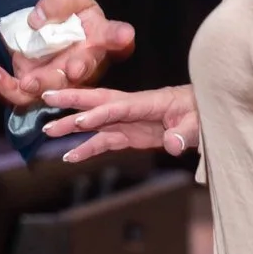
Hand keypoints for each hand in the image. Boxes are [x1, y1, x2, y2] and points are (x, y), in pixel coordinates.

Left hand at [0, 0, 136, 109]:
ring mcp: (61, 78)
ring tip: (27, 81)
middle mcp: (85, 61)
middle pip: (85, 70)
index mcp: (99, 36)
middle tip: (73, 70)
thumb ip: (58, 1)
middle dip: (80, 70)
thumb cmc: (65, 10)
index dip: (119, 37)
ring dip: (42, 86)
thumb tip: (38, 20)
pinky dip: (5, 86)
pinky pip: (22, 94)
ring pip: (55, 88)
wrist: (43, 26)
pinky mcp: (36, 85)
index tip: (124, 34)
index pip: (114, 36)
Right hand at [41, 84, 199, 163]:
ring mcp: (129, 121)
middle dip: (72, 100)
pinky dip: (86, 148)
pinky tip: (70, 156)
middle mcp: (132, 108)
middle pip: (98, 101)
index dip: (100, 114)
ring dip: (71, 125)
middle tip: (46, 97)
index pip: (119, 106)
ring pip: (94, 122)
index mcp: (147, 102)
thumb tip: (172, 144)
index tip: (80, 122)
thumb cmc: (203, 113)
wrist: (206, 113)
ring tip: (47, 131)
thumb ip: (185, 132)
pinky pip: (104, 140)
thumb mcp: (199, 123)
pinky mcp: (130, 134)